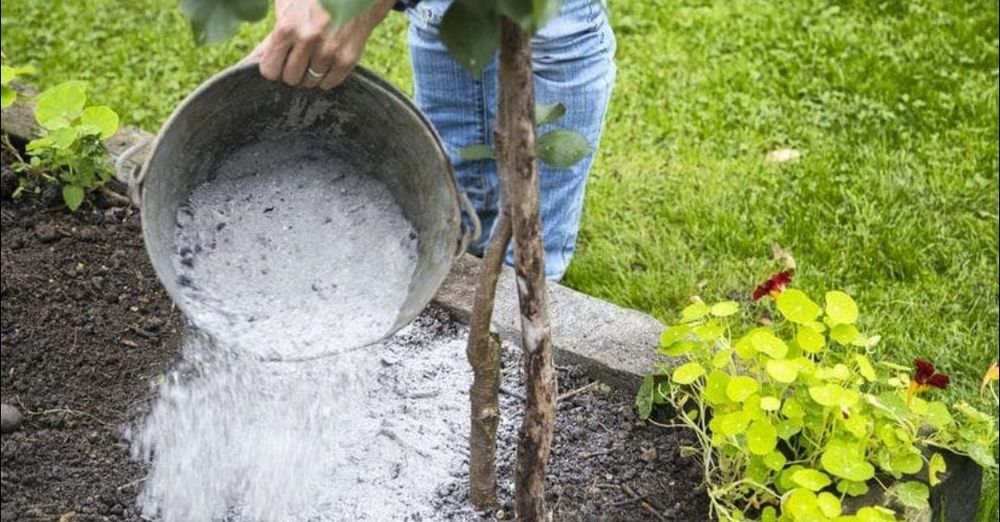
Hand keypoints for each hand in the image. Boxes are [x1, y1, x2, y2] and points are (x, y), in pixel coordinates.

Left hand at [253, 0, 393, 88]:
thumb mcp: (286, 10)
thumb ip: (270, 39)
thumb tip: (252, 61)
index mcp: (287, 28)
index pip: (270, 71)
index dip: (274, 67)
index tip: (280, 61)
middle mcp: (307, 40)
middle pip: (291, 78)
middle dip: (292, 71)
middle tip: (299, 57)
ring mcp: (329, 51)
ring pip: (310, 82)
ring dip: (310, 74)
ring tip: (315, 56)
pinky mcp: (347, 58)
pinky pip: (329, 83)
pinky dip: (326, 77)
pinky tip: (327, 62)